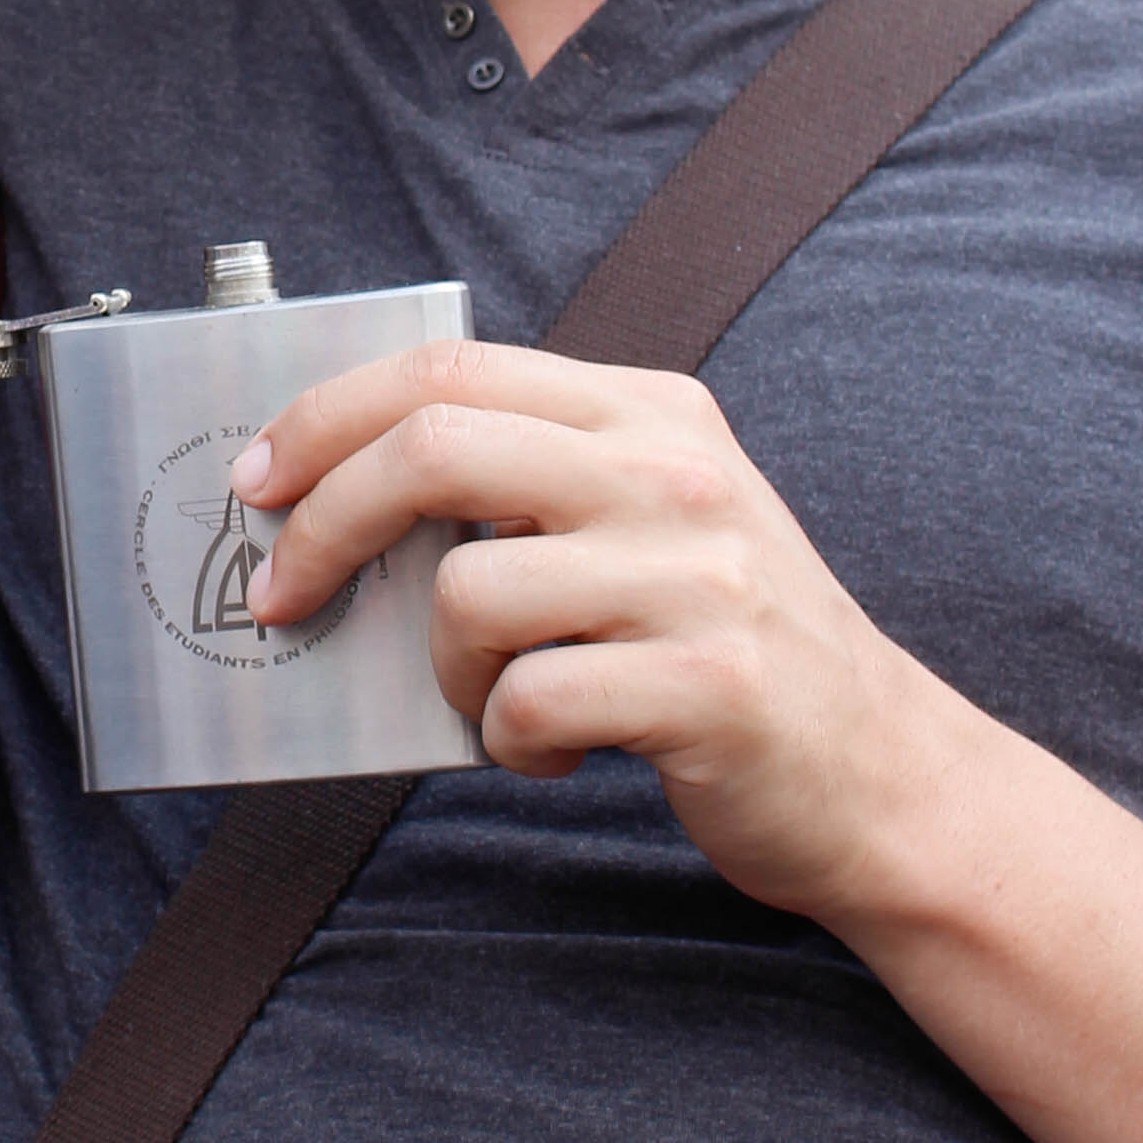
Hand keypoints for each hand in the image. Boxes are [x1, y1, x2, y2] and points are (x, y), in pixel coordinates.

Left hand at [232, 336, 975, 928]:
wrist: (882, 773)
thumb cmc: (727, 650)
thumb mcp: (649, 524)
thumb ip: (532, 488)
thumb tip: (344, 498)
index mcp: (650, 413)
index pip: (452, 369)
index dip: (329, 416)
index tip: (260, 478)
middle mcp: (675, 473)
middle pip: (437, 446)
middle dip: (325, 522)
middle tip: (281, 594)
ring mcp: (698, 575)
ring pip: (470, 592)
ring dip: (445, 670)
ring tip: (494, 701)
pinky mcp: (708, 683)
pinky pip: (530, 703)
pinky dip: (510, 744)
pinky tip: (550, 754)